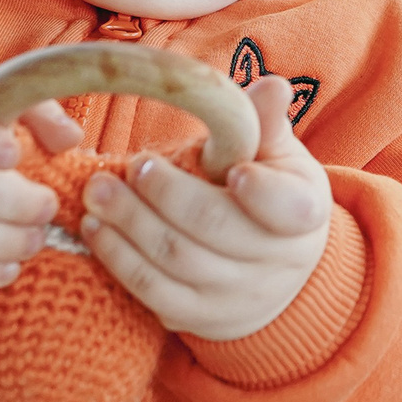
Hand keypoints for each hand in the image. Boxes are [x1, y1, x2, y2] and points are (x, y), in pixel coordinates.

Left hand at [75, 75, 333, 339]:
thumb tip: (272, 84)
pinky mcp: (199, 317)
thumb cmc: (271, 194)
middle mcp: (277, 262)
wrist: (274, 271)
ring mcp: (238, 296)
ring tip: (97, 193)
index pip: (288, 208)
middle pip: (217, 230)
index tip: (234, 171)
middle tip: (131, 166)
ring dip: (130, 225)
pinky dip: (120, 260)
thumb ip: (265, 122)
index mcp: (304, 213)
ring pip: (177, 261)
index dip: (262, 193)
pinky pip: (154, 292)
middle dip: (167, 196)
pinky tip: (97, 229)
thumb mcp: (279, 157)